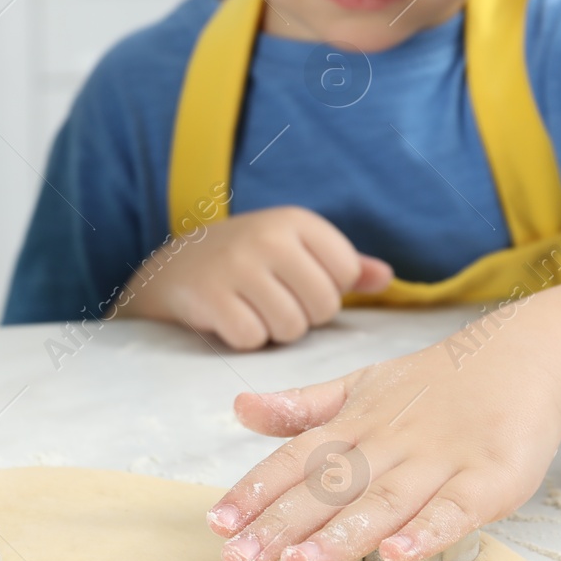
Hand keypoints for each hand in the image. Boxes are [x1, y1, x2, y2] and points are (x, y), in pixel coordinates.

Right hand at [121, 207, 393, 349]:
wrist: (174, 268)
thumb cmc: (249, 261)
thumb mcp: (294, 250)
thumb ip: (343, 264)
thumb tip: (386, 278)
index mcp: (296, 220)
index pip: (346, 274)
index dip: (328, 291)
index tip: (298, 284)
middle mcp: (268, 236)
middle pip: (323, 306)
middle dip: (303, 316)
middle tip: (274, 303)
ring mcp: (236, 265)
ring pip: (290, 328)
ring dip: (274, 332)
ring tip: (253, 311)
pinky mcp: (210, 296)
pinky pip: (252, 339)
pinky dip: (244, 340)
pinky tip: (230, 320)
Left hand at [204, 334, 560, 560]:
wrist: (524, 358)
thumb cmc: (434, 385)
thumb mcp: (361, 386)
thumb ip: (302, 407)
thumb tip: (238, 407)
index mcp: (355, 424)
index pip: (296, 459)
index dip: (256, 490)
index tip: (218, 524)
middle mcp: (389, 442)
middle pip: (329, 488)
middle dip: (280, 525)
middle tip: (238, 560)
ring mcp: (440, 460)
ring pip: (382, 502)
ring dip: (339, 536)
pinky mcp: (489, 478)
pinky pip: (454, 509)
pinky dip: (426, 531)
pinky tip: (395, 554)